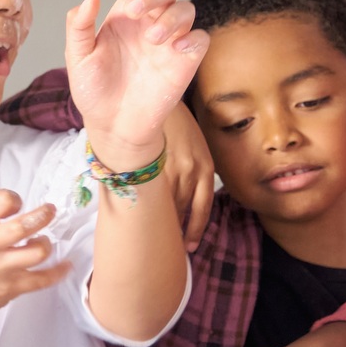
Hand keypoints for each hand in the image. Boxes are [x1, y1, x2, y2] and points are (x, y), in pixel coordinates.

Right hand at [0, 182, 70, 342]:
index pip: (3, 200)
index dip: (13, 199)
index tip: (14, 206)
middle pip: (27, 224)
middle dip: (44, 214)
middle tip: (49, 211)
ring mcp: (1, 269)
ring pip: (38, 251)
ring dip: (47, 243)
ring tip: (42, 240)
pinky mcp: (9, 289)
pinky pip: (41, 280)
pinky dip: (58, 272)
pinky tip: (65, 265)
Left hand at [65, 0, 208, 166]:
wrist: (112, 126)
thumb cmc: (94, 90)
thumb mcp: (78, 58)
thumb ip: (79, 27)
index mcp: (125, 15)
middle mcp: (150, 23)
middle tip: (135, 10)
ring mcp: (169, 42)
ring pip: (186, 9)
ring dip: (172, 16)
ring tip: (153, 37)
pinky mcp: (184, 63)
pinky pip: (201, 39)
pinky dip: (194, 38)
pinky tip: (177, 48)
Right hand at [161, 104, 215, 252]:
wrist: (159, 98)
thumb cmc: (175, 122)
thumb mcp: (194, 146)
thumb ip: (193, 170)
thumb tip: (182, 199)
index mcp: (206, 168)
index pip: (202, 209)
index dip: (195, 230)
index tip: (190, 247)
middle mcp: (192, 171)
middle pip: (184, 211)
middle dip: (176, 230)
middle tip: (168, 248)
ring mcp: (171, 169)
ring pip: (167, 207)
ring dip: (160, 223)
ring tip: (150, 237)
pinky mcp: (152, 165)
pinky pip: (151, 196)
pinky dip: (147, 210)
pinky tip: (139, 219)